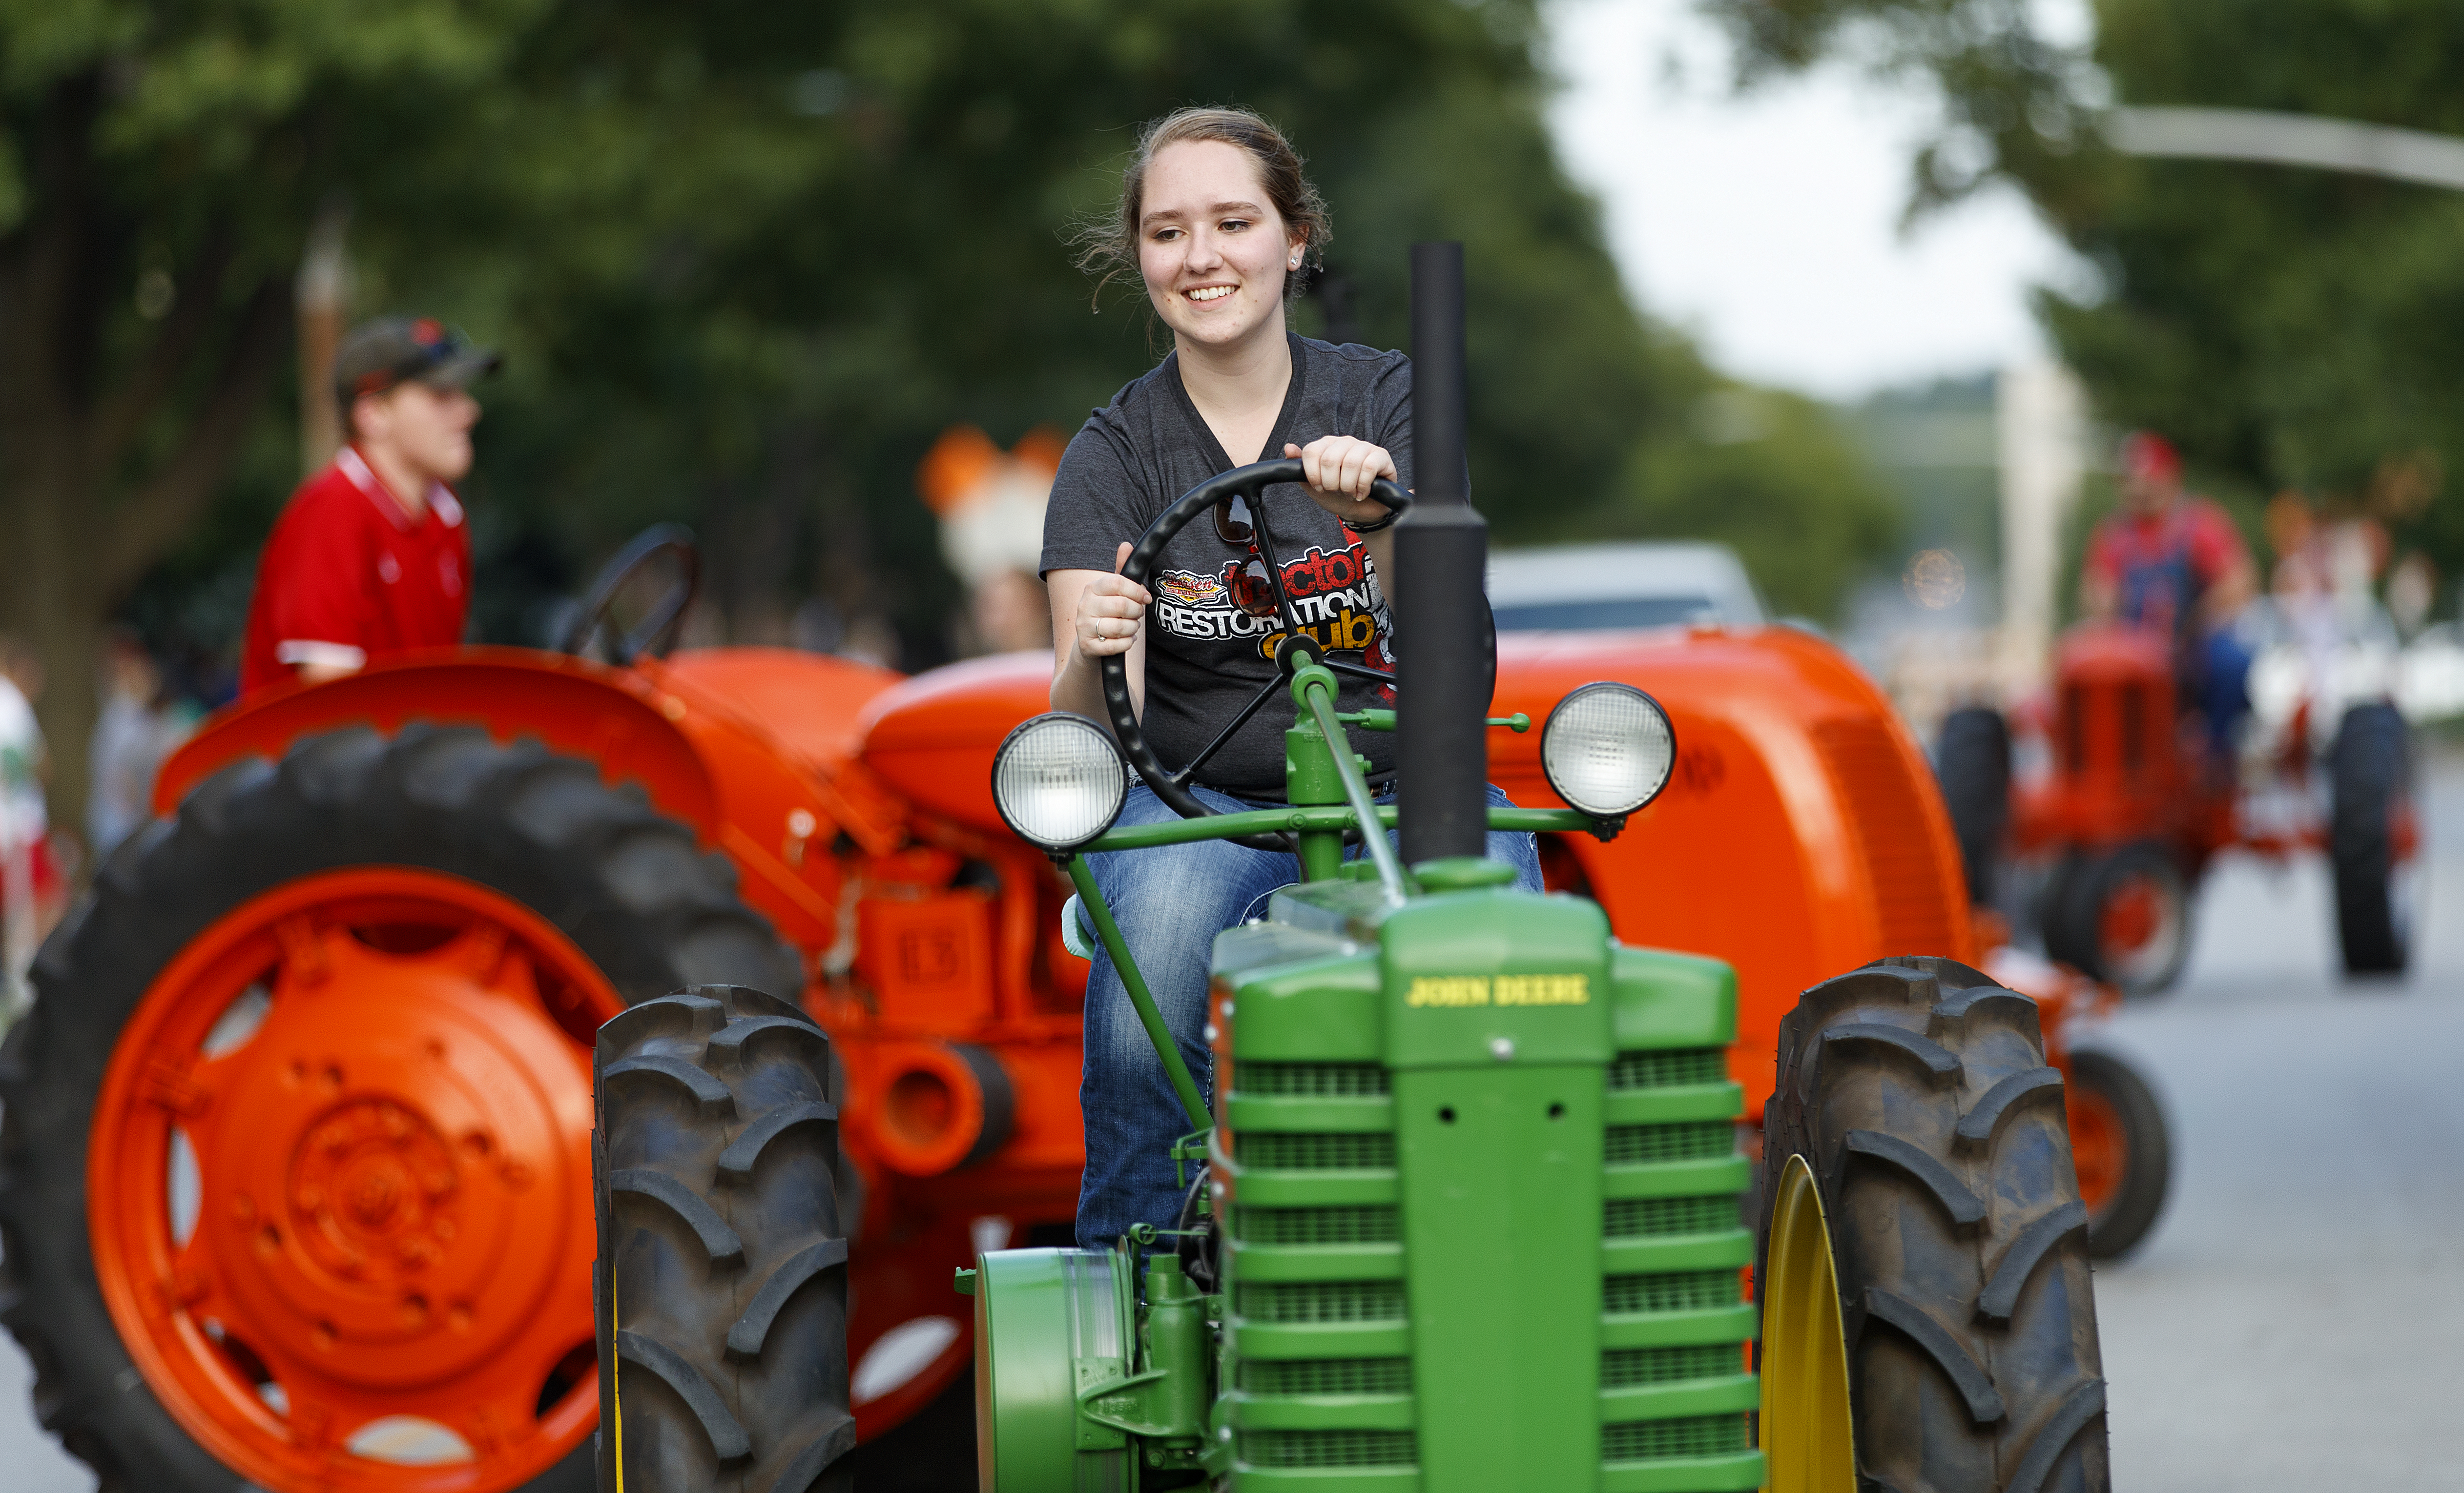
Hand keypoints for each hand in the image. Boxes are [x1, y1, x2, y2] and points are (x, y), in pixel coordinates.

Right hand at [1074, 542, 1151, 659]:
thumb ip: (1122, 571)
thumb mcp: (1114, 593)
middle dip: (1137, 612)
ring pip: (1120, 627)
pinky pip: (1116, 645)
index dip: (1137, 590)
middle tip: (1137, 615)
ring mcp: (1083, 627)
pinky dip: (1127, 643)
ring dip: (1133, 629)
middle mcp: (1083, 606)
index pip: (1118, 582)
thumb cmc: (1108, 615)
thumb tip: (1126, 545)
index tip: (1146, 598)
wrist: (1089, 646)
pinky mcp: (1086, 647)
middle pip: (1121, 605)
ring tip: (1131, 628)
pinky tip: (1125, 640)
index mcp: (1091, 589)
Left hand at [1288, 437, 1396, 526]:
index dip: (1313, 475)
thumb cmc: (1337, 495)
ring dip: (1348, 486)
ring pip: (1350, 463)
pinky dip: (1363, 486)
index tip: (1319, 487)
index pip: (1311, 451)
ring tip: (1350, 493)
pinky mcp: (1381, 456)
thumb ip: (1299, 469)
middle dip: (1331, 483)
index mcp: (1327, 445)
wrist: (1360, 511)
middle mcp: (1345, 441)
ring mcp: (1364, 447)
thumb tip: (1289, 448)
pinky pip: (1368, 467)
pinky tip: (1362, 493)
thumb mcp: (1313, 486)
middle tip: (1337, 491)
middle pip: (1329, 459)